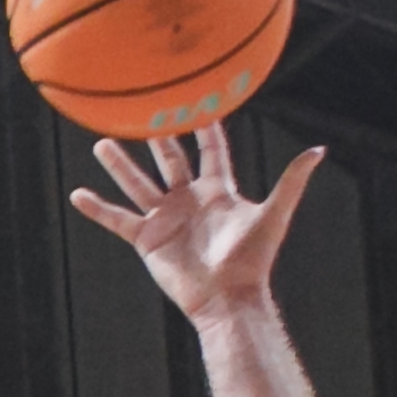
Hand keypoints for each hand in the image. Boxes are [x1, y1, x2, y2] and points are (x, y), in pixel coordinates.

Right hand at [69, 123, 321, 325]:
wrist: (228, 298)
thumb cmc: (252, 259)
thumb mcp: (273, 214)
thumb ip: (292, 181)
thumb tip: (319, 150)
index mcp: (217, 191)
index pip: (210, 150)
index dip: (205, 125)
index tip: (196, 97)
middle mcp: (189, 200)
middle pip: (170, 159)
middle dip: (157, 136)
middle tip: (142, 108)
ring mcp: (166, 219)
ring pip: (139, 184)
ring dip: (120, 165)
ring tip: (102, 141)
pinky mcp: (148, 240)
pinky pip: (118, 220)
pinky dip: (98, 209)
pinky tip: (77, 194)